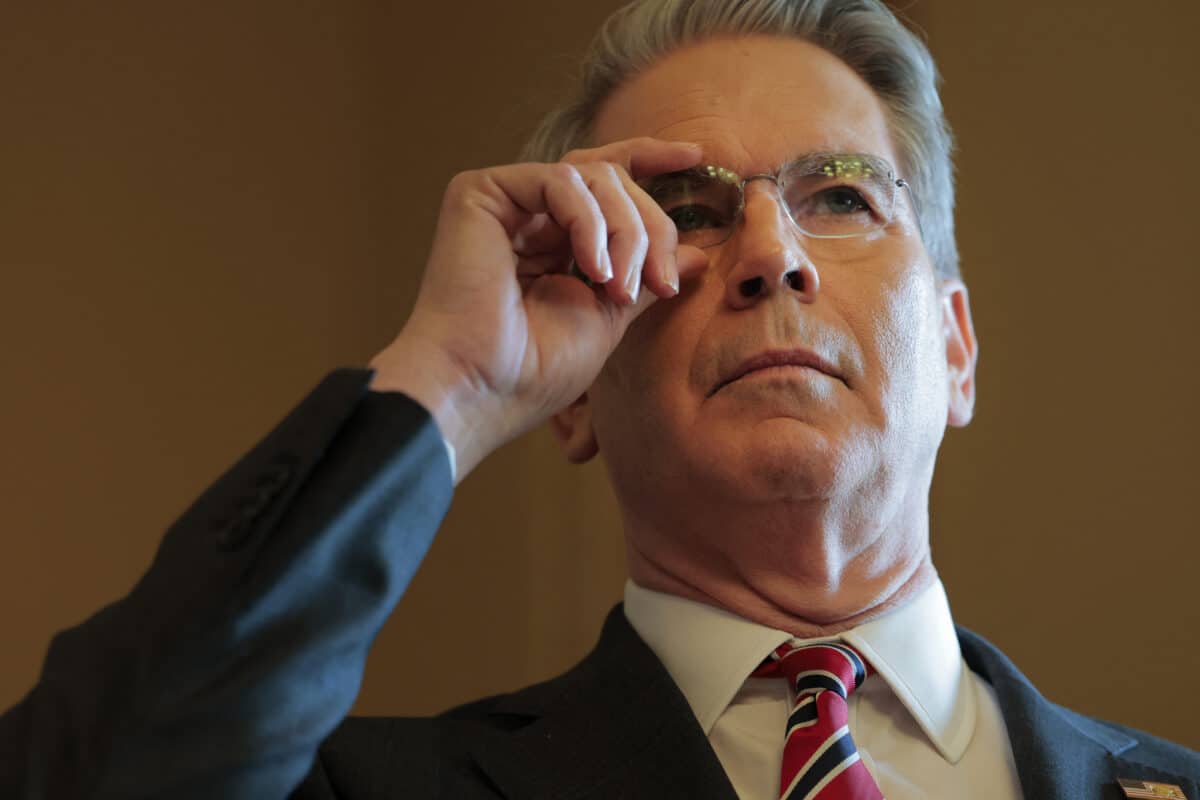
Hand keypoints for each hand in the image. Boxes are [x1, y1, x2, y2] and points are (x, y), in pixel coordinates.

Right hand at [368, 137, 706, 481]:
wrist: (481, 387)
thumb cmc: (536, 369)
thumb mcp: (609, 317)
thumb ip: (645, 278)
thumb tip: (697, 254)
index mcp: (552, 242)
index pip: (606, 184)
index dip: (650, 160)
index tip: (696, 155)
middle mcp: (525, 215)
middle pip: (611, 179)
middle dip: (649, 227)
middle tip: (660, 282)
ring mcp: (503, 202)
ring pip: (593, 177)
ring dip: (624, 231)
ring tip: (619, 289)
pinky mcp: (479, 192)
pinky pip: (560, 181)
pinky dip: (589, 222)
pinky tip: (593, 269)